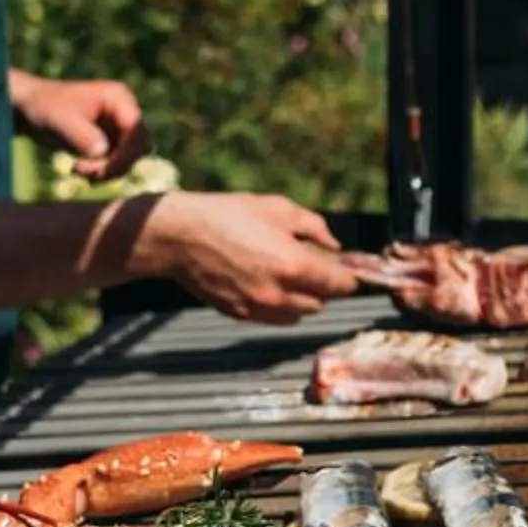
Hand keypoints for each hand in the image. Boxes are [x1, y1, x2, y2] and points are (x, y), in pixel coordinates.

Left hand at [15, 74, 149, 181]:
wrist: (30, 109)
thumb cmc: (44, 107)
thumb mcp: (61, 120)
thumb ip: (82, 135)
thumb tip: (101, 152)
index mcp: (118, 98)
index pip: (136, 130)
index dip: (126, 153)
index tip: (105, 171)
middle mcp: (124, 111)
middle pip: (138, 146)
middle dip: (116, 164)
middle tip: (88, 173)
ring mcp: (118, 127)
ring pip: (129, 158)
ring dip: (107, 170)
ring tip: (79, 170)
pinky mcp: (110, 141)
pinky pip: (117, 163)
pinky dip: (102, 171)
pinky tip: (79, 170)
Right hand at [147, 193, 355, 325]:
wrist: (180, 237)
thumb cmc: (229, 215)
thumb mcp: (278, 208)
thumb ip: (314, 227)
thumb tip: (334, 246)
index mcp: (295, 265)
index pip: (341, 286)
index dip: (347, 277)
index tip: (345, 270)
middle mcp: (280, 294)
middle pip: (321, 303)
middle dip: (322, 287)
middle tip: (311, 265)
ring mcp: (259, 308)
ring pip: (298, 315)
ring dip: (301, 299)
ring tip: (286, 274)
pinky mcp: (240, 315)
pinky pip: (273, 318)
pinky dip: (278, 306)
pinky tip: (265, 282)